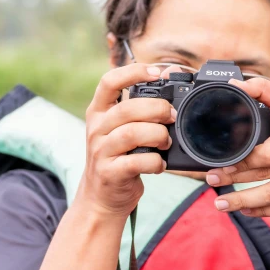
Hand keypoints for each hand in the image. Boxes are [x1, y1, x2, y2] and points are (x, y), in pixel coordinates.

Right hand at [77, 64, 175, 217]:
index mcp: (99, 112)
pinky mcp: (110, 172)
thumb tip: (171, 81)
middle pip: (127, 109)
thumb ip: (141, 108)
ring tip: (166, 142)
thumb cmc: (119, 157)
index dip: (134, 72)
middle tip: (172, 116)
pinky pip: (137, 161)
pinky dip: (155, 162)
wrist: (102, 197)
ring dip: (158, 135)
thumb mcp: (122, 129)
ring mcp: (101, 151)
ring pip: (132, 134)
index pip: (109, 81)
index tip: (157, 73)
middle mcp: (97, 128)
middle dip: (157, 109)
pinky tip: (159, 164)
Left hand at [205, 78, 269, 215]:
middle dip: (236, 180)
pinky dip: (265, 212)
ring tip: (222, 204)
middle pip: (269, 175)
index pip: (269, 153)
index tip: (220, 164)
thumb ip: (266, 91)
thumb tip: (236, 85)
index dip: (242, 162)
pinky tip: (247, 210)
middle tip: (212, 181)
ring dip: (246, 203)